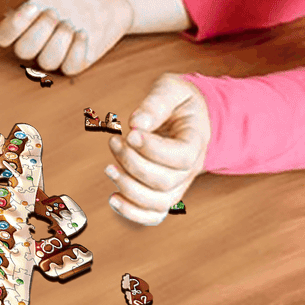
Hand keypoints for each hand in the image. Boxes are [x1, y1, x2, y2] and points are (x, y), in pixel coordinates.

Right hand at [0, 0, 132, 74]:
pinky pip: (70, 67)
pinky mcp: (79, 59)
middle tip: (55, 12)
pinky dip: (75, 51)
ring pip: (46, 62)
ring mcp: (59, 50)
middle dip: (38, 32)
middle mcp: (39, 38)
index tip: (32, 6)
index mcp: (26, 18)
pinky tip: (83, 33)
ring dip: (58, 41)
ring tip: (70, 22)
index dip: (12, 27)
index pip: (4, 36)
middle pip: (23, 51)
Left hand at [105, 74, 211, 224]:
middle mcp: (190, 169)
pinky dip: (133, 213)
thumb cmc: (180, 101)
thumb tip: (137, 123)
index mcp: (196, 142)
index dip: (152, 149)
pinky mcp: (163, 192)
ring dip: (128, 188)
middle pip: (165, 182)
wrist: (192, 117)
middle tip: (114, 141)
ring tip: (109, 168)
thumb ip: (156, 103)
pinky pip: (154, 214)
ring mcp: (178, 184)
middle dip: (133, 164)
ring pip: (158, 203)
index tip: (130, 132)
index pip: (180, 157)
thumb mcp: (172, 90)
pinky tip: (113, 199)